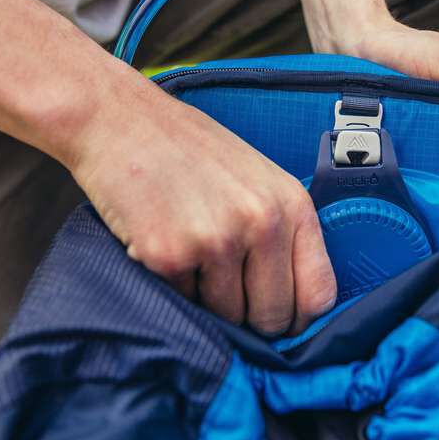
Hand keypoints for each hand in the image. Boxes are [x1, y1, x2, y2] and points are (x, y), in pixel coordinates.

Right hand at [67, 70, 336, 335]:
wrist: (119, 120)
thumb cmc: (188, 151)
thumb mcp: (257, 180)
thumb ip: (282, 233)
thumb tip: (294, 306)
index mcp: (292, 204)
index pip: (319, 295)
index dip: (298, 318)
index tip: (280, 319)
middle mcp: (261, 223)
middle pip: (272, 316)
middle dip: (250, 318)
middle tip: (225, 288)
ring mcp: (216, 240)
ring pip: (227, 316)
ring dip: (208, 300)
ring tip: (190, 253)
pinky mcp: (169, 255)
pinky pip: (183, 302)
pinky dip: (173, 286)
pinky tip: (162, 246)